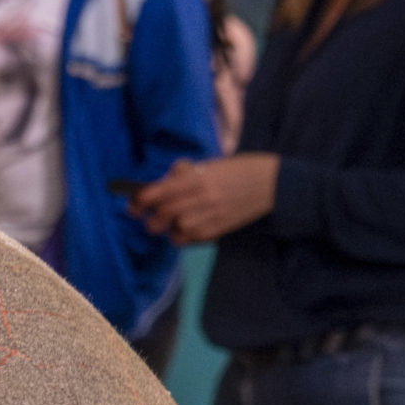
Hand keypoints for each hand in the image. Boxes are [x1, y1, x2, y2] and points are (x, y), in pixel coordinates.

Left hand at [133, 154, 278, 243]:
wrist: (271, 183)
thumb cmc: (237, 170)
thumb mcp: (209, 165)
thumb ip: (184, 175)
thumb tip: (161, 183)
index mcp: (198, 178)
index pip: (160, 192)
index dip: (141, 200)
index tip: (133, 203)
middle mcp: (203, 198)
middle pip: (164, 214)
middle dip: (150, 218)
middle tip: (145, 217)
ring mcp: (212, 216)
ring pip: (176, 230)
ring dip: (167, 228)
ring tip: (167, 223)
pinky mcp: (220, 230)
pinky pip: (192, 239)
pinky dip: (183, 236)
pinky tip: (184, 229)